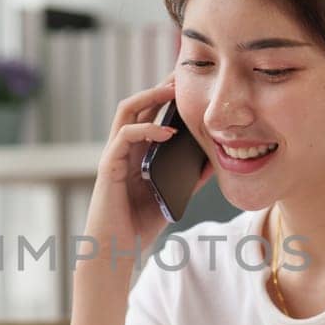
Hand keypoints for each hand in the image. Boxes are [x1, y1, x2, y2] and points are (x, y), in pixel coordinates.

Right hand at [82, 77, 213, 271]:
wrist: (113, 251)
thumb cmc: (138, 226)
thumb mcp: (173, 196)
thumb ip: (190, 178)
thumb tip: (216, 161)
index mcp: (137, 152)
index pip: (150, 113)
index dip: (167, 95)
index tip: (190, 83)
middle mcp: (124, 148)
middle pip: (138, 103)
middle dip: (159, 86)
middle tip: (182, 74)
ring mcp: (114, 155)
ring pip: (126, 111)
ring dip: (149, 96)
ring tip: (172, 91)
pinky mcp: (108, 166)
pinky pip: (124, 136)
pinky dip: (145, 128)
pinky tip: (167, 131)